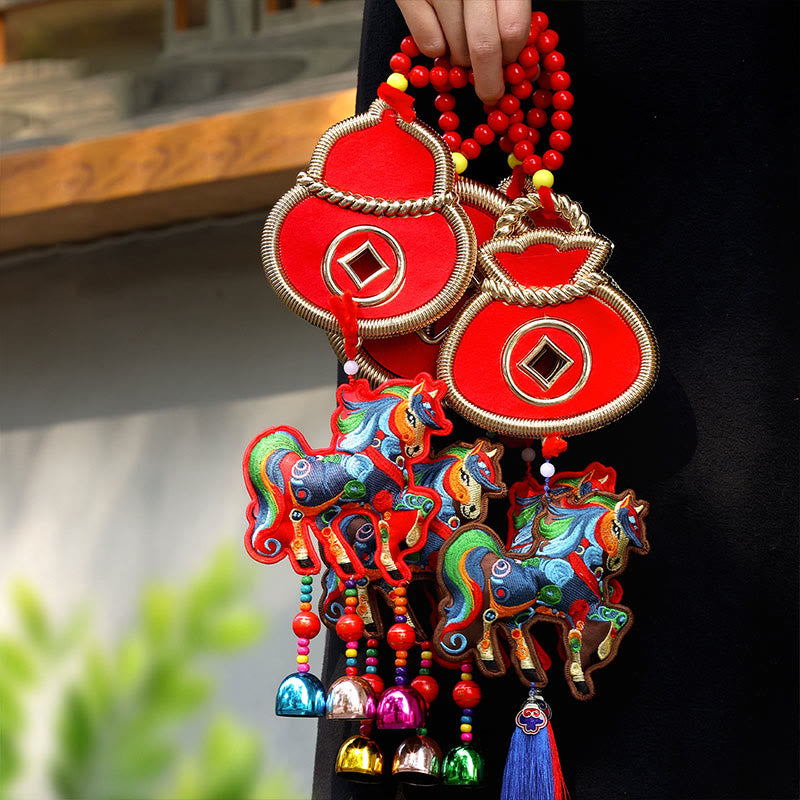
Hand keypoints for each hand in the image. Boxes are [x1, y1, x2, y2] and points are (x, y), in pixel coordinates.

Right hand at [395, 0, 530, 103]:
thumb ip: (512, 11)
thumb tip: (522, 64)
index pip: (512, 30)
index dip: (513, 57)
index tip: (511, 68)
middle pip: (484, 47)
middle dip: (489, 79)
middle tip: (490, 92)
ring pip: (456, 50)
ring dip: (463, 60)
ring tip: (463, 43)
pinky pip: (430, 45)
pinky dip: (438, 49)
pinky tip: (442, 32)